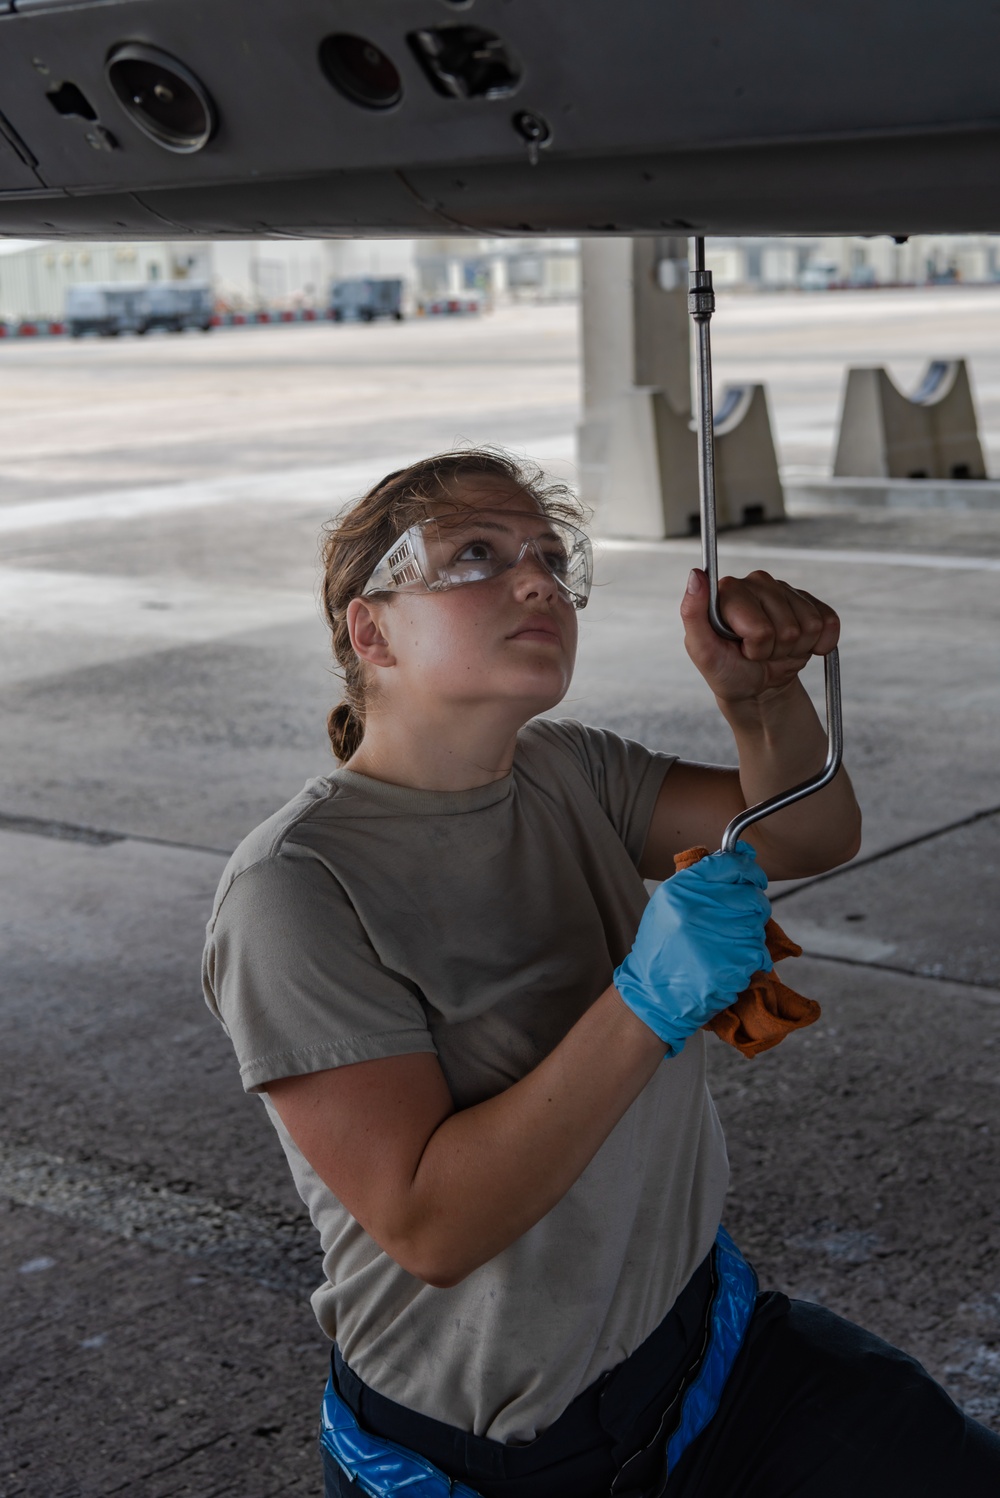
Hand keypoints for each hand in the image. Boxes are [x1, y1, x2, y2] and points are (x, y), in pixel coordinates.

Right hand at [613, 843, 771, 1056]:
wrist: (653, 996)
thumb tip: (744, 856)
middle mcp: (698, 910)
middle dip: (753, 905)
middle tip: (740, 918)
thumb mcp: (668, 905)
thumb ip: (703, 879)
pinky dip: (750, 958)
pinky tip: (727, 962)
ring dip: (749, 934)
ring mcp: (718, 938)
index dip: (748, 869)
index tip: (754, 877)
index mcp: (680, 891)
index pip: (729, 864)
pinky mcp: (734, 965)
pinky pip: (759, 952)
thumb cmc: (662, 948)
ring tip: (724, 945)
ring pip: (757, 924)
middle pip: (751, 896)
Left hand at [680, 567, 839, 705]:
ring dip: (793, 648)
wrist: (755, 686)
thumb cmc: (726, 669)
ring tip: (773, 649)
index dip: (755, 646)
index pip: (760, 627)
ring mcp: (785, 590)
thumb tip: (696, 575)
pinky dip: (818, 644)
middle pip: (788, 628)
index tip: (742, 649)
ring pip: (810, 626)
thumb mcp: (701, 650)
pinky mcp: (810, 602)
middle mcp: (758, 582)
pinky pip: (829, 622)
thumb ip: (692, 612)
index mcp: (729, 589)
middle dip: (774, 650)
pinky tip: (798, 646)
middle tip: (758, 653)